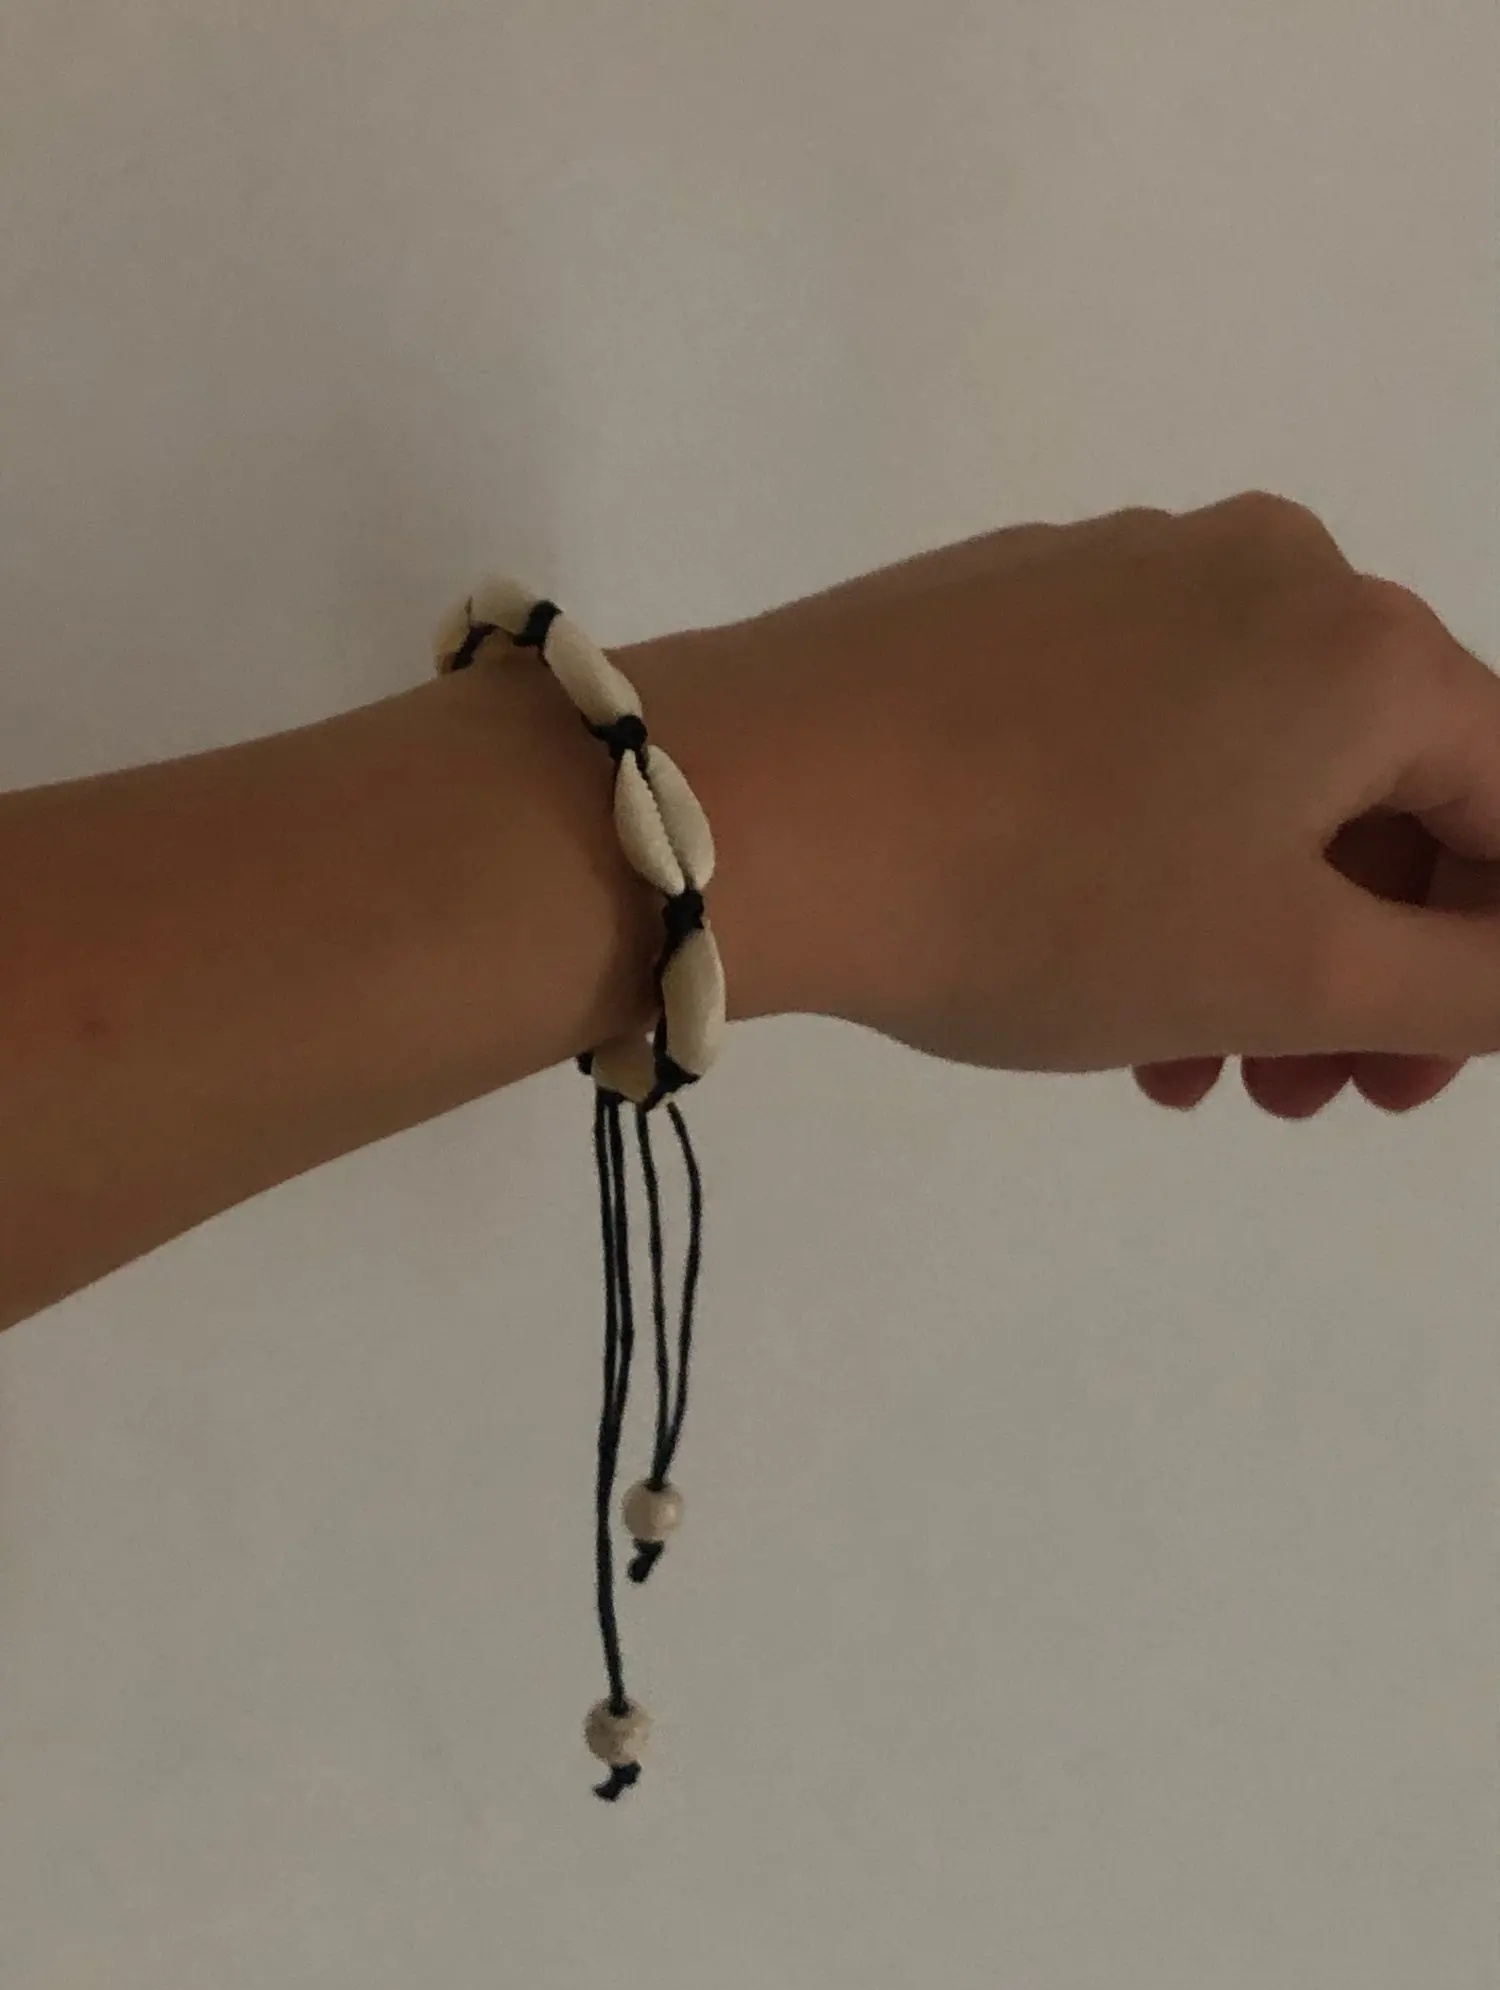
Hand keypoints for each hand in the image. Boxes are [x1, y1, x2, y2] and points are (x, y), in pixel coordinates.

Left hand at [630, 493, 1499, 1115]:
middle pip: (1379, 790)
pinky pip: (1140, 738)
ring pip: (1251, 776)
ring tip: (1183, 1066)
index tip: (1409, 1078)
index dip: (1491, 959)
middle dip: (1358, 967)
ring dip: (1249, 935)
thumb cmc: (1042, 898)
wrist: (751, 806)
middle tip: (1302, 1096)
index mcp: (1362, 642)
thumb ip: (1469, 981)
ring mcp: (1125, 572)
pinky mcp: (1012, 603)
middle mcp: (1263, 571)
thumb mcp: (1283, 973)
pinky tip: (1087, 967)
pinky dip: (1151, 859)